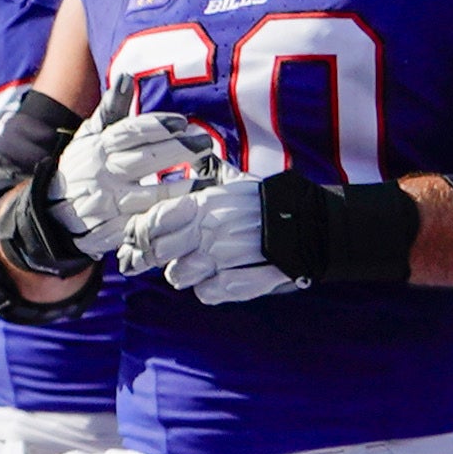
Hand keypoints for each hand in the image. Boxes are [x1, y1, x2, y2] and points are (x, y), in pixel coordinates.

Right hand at [55, 107, 220, 259]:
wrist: (52, 215)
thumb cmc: (83, 167)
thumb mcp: (89, 136)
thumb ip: (111, 109)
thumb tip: (126, 77)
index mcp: (97, 149)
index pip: (130, 132)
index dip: (159, 126)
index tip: (184, 123)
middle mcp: (102, 175)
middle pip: (146, 160)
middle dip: (179, 150)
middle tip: (206, 143)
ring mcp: (107, 206)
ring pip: (150, 195)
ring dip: (181, 188)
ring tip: (207, 179)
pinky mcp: (113, 233)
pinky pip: (146, 225)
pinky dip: (167, 219)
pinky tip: (189, 211)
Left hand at [136, 172, 304, 304]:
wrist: (313, 225)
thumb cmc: (269, 203)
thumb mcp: (236, 184)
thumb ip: (207, 178)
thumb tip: (188, 160)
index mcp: (204, 204)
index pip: (152, 221)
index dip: (140, 233)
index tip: (138, 239)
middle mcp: (209, 230)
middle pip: (158, 253)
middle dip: (160, 256)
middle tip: (172, 254)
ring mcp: (221, 259)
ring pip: (177, 276)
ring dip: (187, 273)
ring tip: (206, 263)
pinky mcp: (236, 283)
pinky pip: (205, 293)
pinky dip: (211, 289)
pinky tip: (225, 277)